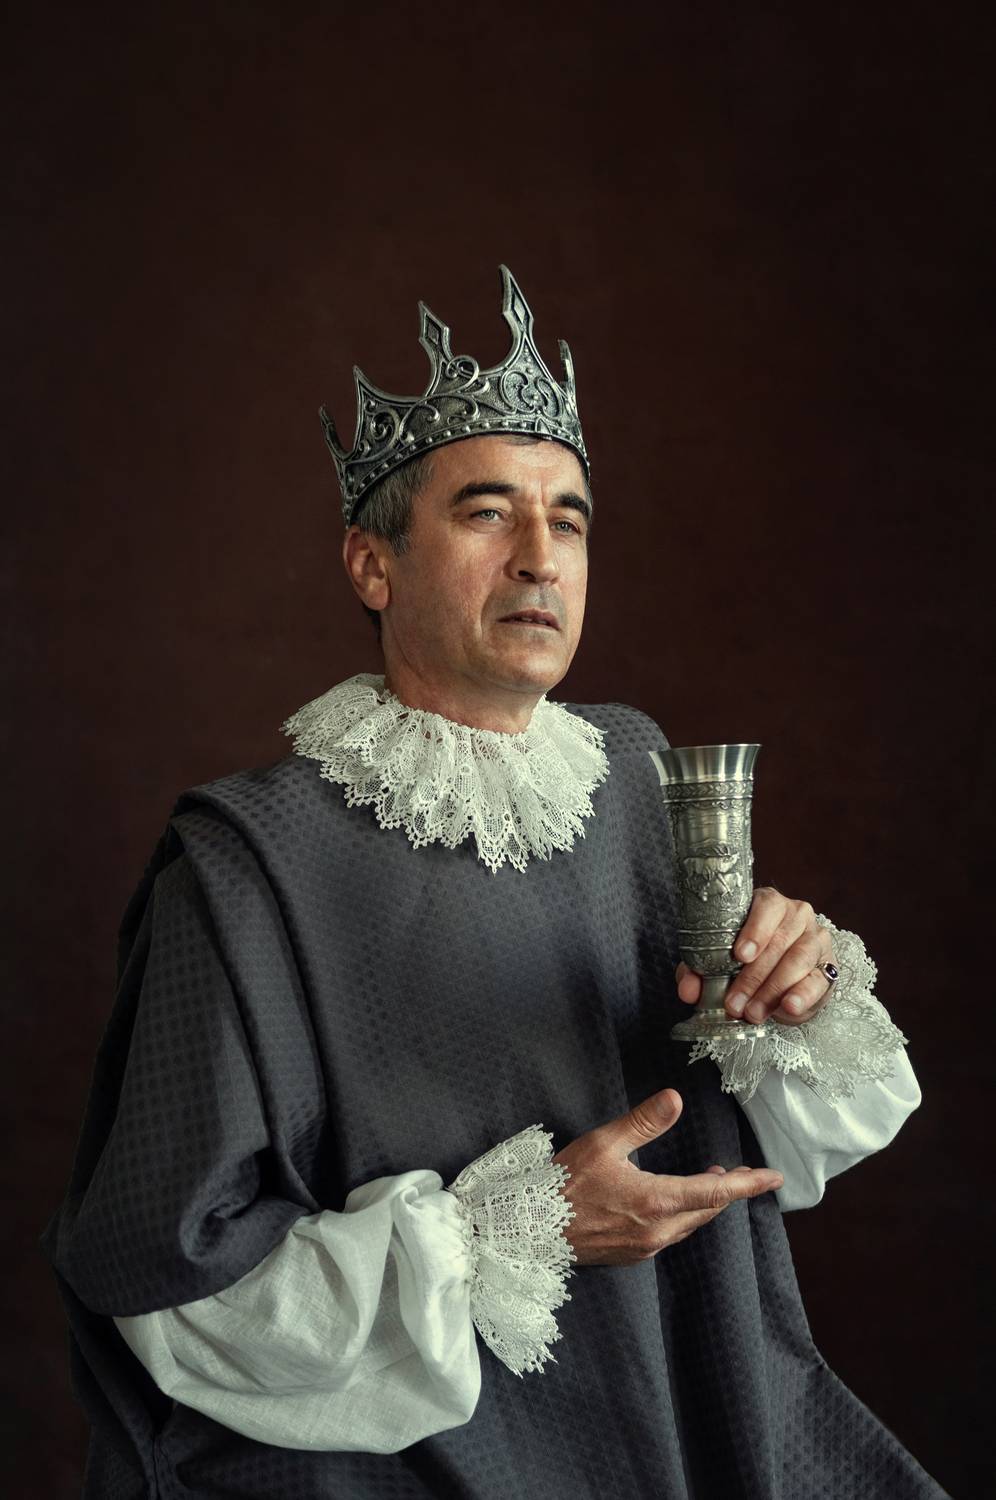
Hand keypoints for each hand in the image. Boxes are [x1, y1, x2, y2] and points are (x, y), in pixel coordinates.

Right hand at [551, 1088, 782, 1265]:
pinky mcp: (630, 1254)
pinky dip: (682, 1215)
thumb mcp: (603, 1144)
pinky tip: (673, 1201)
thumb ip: (643, 1122)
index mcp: (657, 1202)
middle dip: (727, 1190)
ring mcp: (644, 1247)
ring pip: (689, 1224)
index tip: (774, 1178)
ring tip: (711, 1179)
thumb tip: (675, 1099)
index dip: (747, 1184)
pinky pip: (669, 1234)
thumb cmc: (562, 1184)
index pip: (715, 1192)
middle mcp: (658, 1231)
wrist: (527, 1230)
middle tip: (743, 1174)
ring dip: (705, 1202)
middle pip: (706, 1210)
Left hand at [675, 885, 836, 1026]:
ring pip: (798, 960)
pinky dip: (803, 995)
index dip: (754, 930)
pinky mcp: (829, 967)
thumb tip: (688, 990)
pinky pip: (818, 980)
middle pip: (778, 942)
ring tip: (754, 1012)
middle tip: (735, 1003)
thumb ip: (699, 972)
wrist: (781, 980)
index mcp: (768, 904)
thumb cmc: (745, 961)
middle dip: (753, 977)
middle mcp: (796, 916)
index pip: (766, 907)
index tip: (739, 955)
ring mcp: (816, 939)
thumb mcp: (717, 962)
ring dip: (773, 990)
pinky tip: (788, 1007)